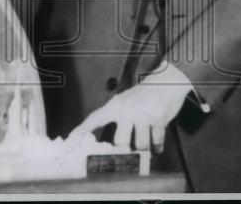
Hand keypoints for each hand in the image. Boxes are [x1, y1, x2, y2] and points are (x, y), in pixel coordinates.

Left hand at [69, 62, 192, 151]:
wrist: (168, 81)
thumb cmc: (145, 95)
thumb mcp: (127, 101)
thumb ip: (119, 118)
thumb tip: (113, 145)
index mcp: (116, 105)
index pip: (96, 118)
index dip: (83, 130)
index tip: (71, 140)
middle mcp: (127, 109)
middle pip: (120, 142)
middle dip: (124, 152)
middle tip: (126, 159)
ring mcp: (143, 114)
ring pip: (140, 145)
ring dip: (144, 151)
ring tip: (147, 150)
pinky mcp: (158, 119)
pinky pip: (157, 142)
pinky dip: (157, 147)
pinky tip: (157, 149)